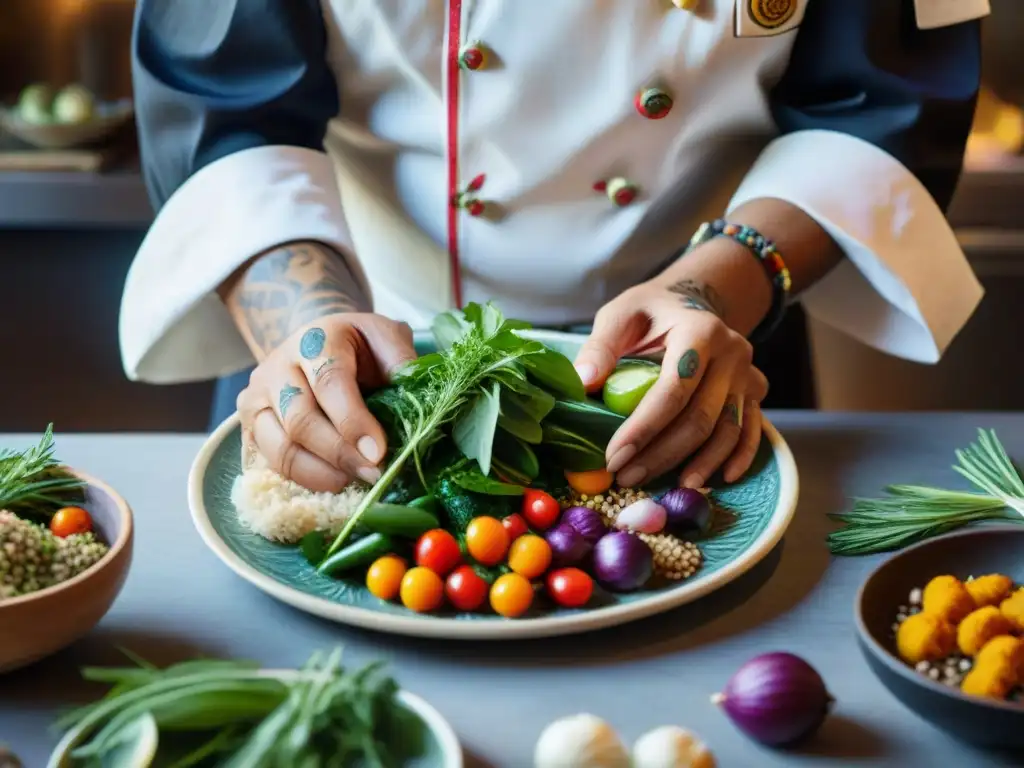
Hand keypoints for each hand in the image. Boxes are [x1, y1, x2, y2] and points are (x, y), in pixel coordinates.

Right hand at [236, 313, 415, 491]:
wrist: (313, 342)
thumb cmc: (356, 346)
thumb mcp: (383, 336)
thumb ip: (401, 360)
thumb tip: (418, 397)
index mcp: (315, 341)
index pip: (329, 383)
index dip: (353, 421)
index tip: (379, 453)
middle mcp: (277, 369)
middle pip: (300, 421)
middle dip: (339, 455)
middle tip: (372, 475)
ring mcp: (256, 400)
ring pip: (278, 447)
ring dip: (317, 474)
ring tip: (350, 482)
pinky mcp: (248, 427)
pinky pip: (266, 464)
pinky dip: (297, 481)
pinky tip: (327, 485)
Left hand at [574, 282, 768, 488]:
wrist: (692, 302)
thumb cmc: (650, 312)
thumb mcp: (621, 315)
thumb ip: (601, 346)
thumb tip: (584, 381)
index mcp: (700, 331)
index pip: (673, 390)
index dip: (643, 428)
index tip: (613, 456)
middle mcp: (732, 353)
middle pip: (700, 418)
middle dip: (661, 455)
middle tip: (625, 478)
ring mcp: (748, 374)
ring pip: (726, 431)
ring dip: (697, 465)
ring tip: (664, 487)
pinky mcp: (754, 391)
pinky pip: (752, 431)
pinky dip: (738, 458)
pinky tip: (718, 480)